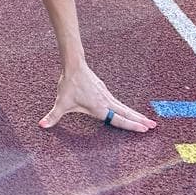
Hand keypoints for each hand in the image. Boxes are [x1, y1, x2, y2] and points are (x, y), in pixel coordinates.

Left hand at [39, 63, 156, 132]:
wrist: (74, 65)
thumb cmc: (68, 84)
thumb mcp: (61, 103)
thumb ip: (53, 116)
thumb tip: (41, 125)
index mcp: (99, 108)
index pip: (118, 120)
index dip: (131, 126)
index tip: (144, 130)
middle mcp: (106, 102)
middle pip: (126, 113)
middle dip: (139, 121)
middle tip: (153, 127)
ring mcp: (106, 95)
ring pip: (124, 107)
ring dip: (135, 114)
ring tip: (146, 121)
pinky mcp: (104, 90)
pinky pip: (118, 102)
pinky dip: (126, 108)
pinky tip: (127, 111)